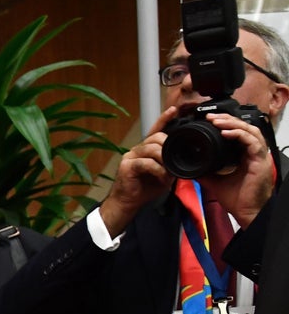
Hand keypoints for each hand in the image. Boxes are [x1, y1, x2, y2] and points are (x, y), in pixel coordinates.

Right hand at [98, 107, 179, 236]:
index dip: (164, 119)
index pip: (155, 130)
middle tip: (175, 159)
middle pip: (156, 138)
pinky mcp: (127, 166)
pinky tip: (161, 176)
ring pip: (152, 148)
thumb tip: (186, 159)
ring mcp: (130, 156)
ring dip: (164, 159)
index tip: (174, 110)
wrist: (128, 202)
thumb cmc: (145, 188)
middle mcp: (137, 149)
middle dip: (169, 146)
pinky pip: (146, 162)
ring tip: (168, 171)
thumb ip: (172, 164)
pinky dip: (157, 169)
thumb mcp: (164, 175)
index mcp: (146, 149)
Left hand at [195, 111, 276, 227]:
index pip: (238, 132)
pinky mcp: (260, 160)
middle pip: (244, 127)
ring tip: (217, 121)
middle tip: (210, 117)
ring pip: (249, 130)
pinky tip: (226, 133)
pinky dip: (239, 135)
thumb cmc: (237, 199)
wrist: (246, 212)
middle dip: (227, 119)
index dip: (225, 124)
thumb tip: (190, 166)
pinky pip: (252, 142)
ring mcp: (258, 155)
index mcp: (245, 155)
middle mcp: (253, 152)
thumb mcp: (215, 181)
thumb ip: (205, 171)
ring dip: (232, 124)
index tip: (209, 121)